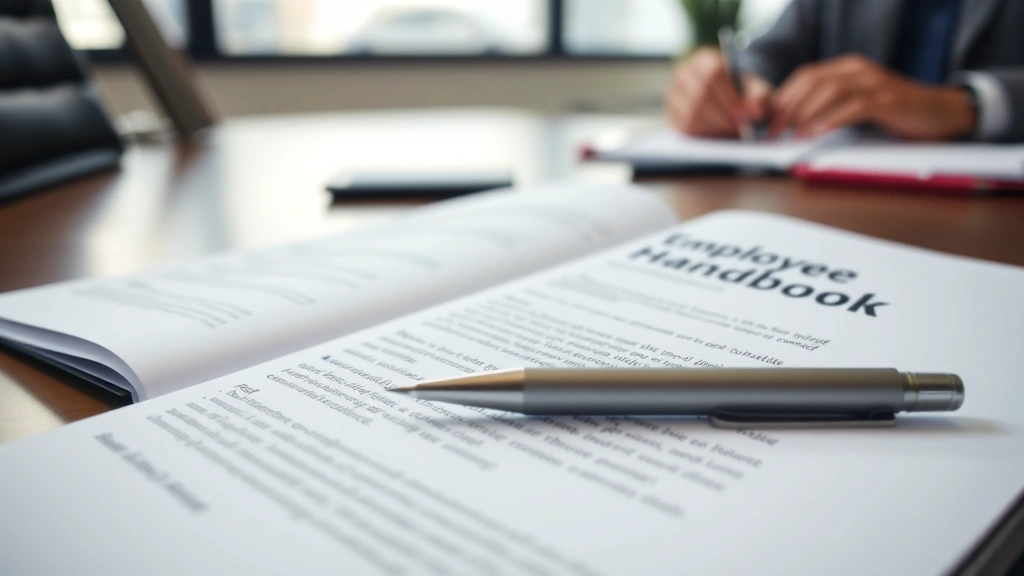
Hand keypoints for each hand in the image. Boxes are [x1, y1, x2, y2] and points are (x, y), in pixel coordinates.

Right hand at [665, 48, 771, 137]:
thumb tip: (754, 113)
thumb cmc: (742, 93)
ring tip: (732, 132)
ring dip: (715, 127)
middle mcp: (684, 74)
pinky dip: (705, 134)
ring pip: (691, 114)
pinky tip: (719, 134)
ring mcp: (674, 95)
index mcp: (704, 60)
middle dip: (723, 116)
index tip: (744, 116)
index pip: (713, 74)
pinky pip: (685, 128)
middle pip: (700, 96)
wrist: (725, 99)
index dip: (729, 97)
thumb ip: (760, 99)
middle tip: (740, 129)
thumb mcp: (756, 90)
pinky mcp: (672, 115)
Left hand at [769, 54, 976, 139]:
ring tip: (791, 134)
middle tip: (773, 132)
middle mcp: (859, 69)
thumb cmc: (895, 112)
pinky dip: (833, 118)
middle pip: (813, 81)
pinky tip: (818, 132)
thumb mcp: (857, 105)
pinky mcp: (890, 99)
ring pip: (831, 90)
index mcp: (848, 67)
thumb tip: (792, 124)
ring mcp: (875, 82)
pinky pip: (856, 106)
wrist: (940, 111)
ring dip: (807, 113)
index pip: (805, 76)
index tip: (767, 122)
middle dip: (788, 108)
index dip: (782, 97)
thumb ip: (829, 107)